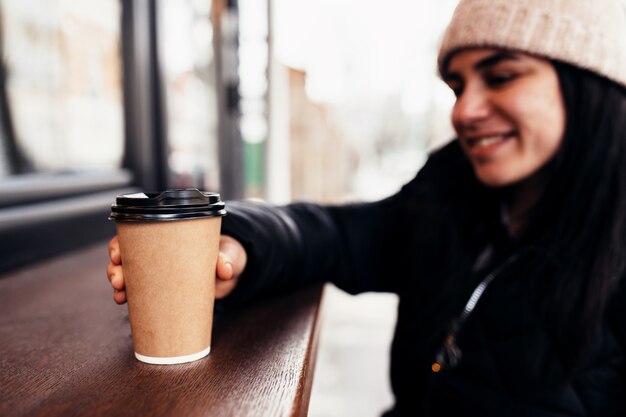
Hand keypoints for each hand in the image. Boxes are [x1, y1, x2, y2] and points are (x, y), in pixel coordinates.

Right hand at [106, 234, 247, 304]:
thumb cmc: (225, 252)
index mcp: (169, 236)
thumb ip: (226, 259)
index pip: (136, 234)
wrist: (232, 270)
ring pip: (127, 275)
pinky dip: (129, 298)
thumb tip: (225, 271)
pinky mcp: (163, 290)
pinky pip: (139, 293)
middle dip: (115, 268)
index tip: (117, 255)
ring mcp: (158, 272)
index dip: (121, 243)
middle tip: (119, 280)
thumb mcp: (227, 252)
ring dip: (119, 284)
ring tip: (120, 295)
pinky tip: (123, 302)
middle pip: (125, 255)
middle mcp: (157, 252)